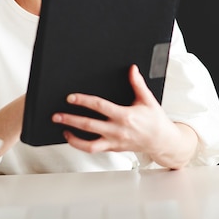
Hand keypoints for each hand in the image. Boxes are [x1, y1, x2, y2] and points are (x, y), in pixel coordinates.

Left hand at [51, 64, 197, 167]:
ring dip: (73, 137)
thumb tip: (132, 69)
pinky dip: (80, 144)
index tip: (71, 98)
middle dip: (70, 119)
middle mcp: (117, 130)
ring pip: (89, 143)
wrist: (162, 141)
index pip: (100, 107)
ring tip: (62, 128)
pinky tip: (72, 137)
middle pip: (89, 125)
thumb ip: (137, 83)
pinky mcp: (113, 149)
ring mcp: (114, 142)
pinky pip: (93, 149)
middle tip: (57, 115)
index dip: (84, 101)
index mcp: (125, 116)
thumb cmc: (155, 120)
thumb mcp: (148, 99)